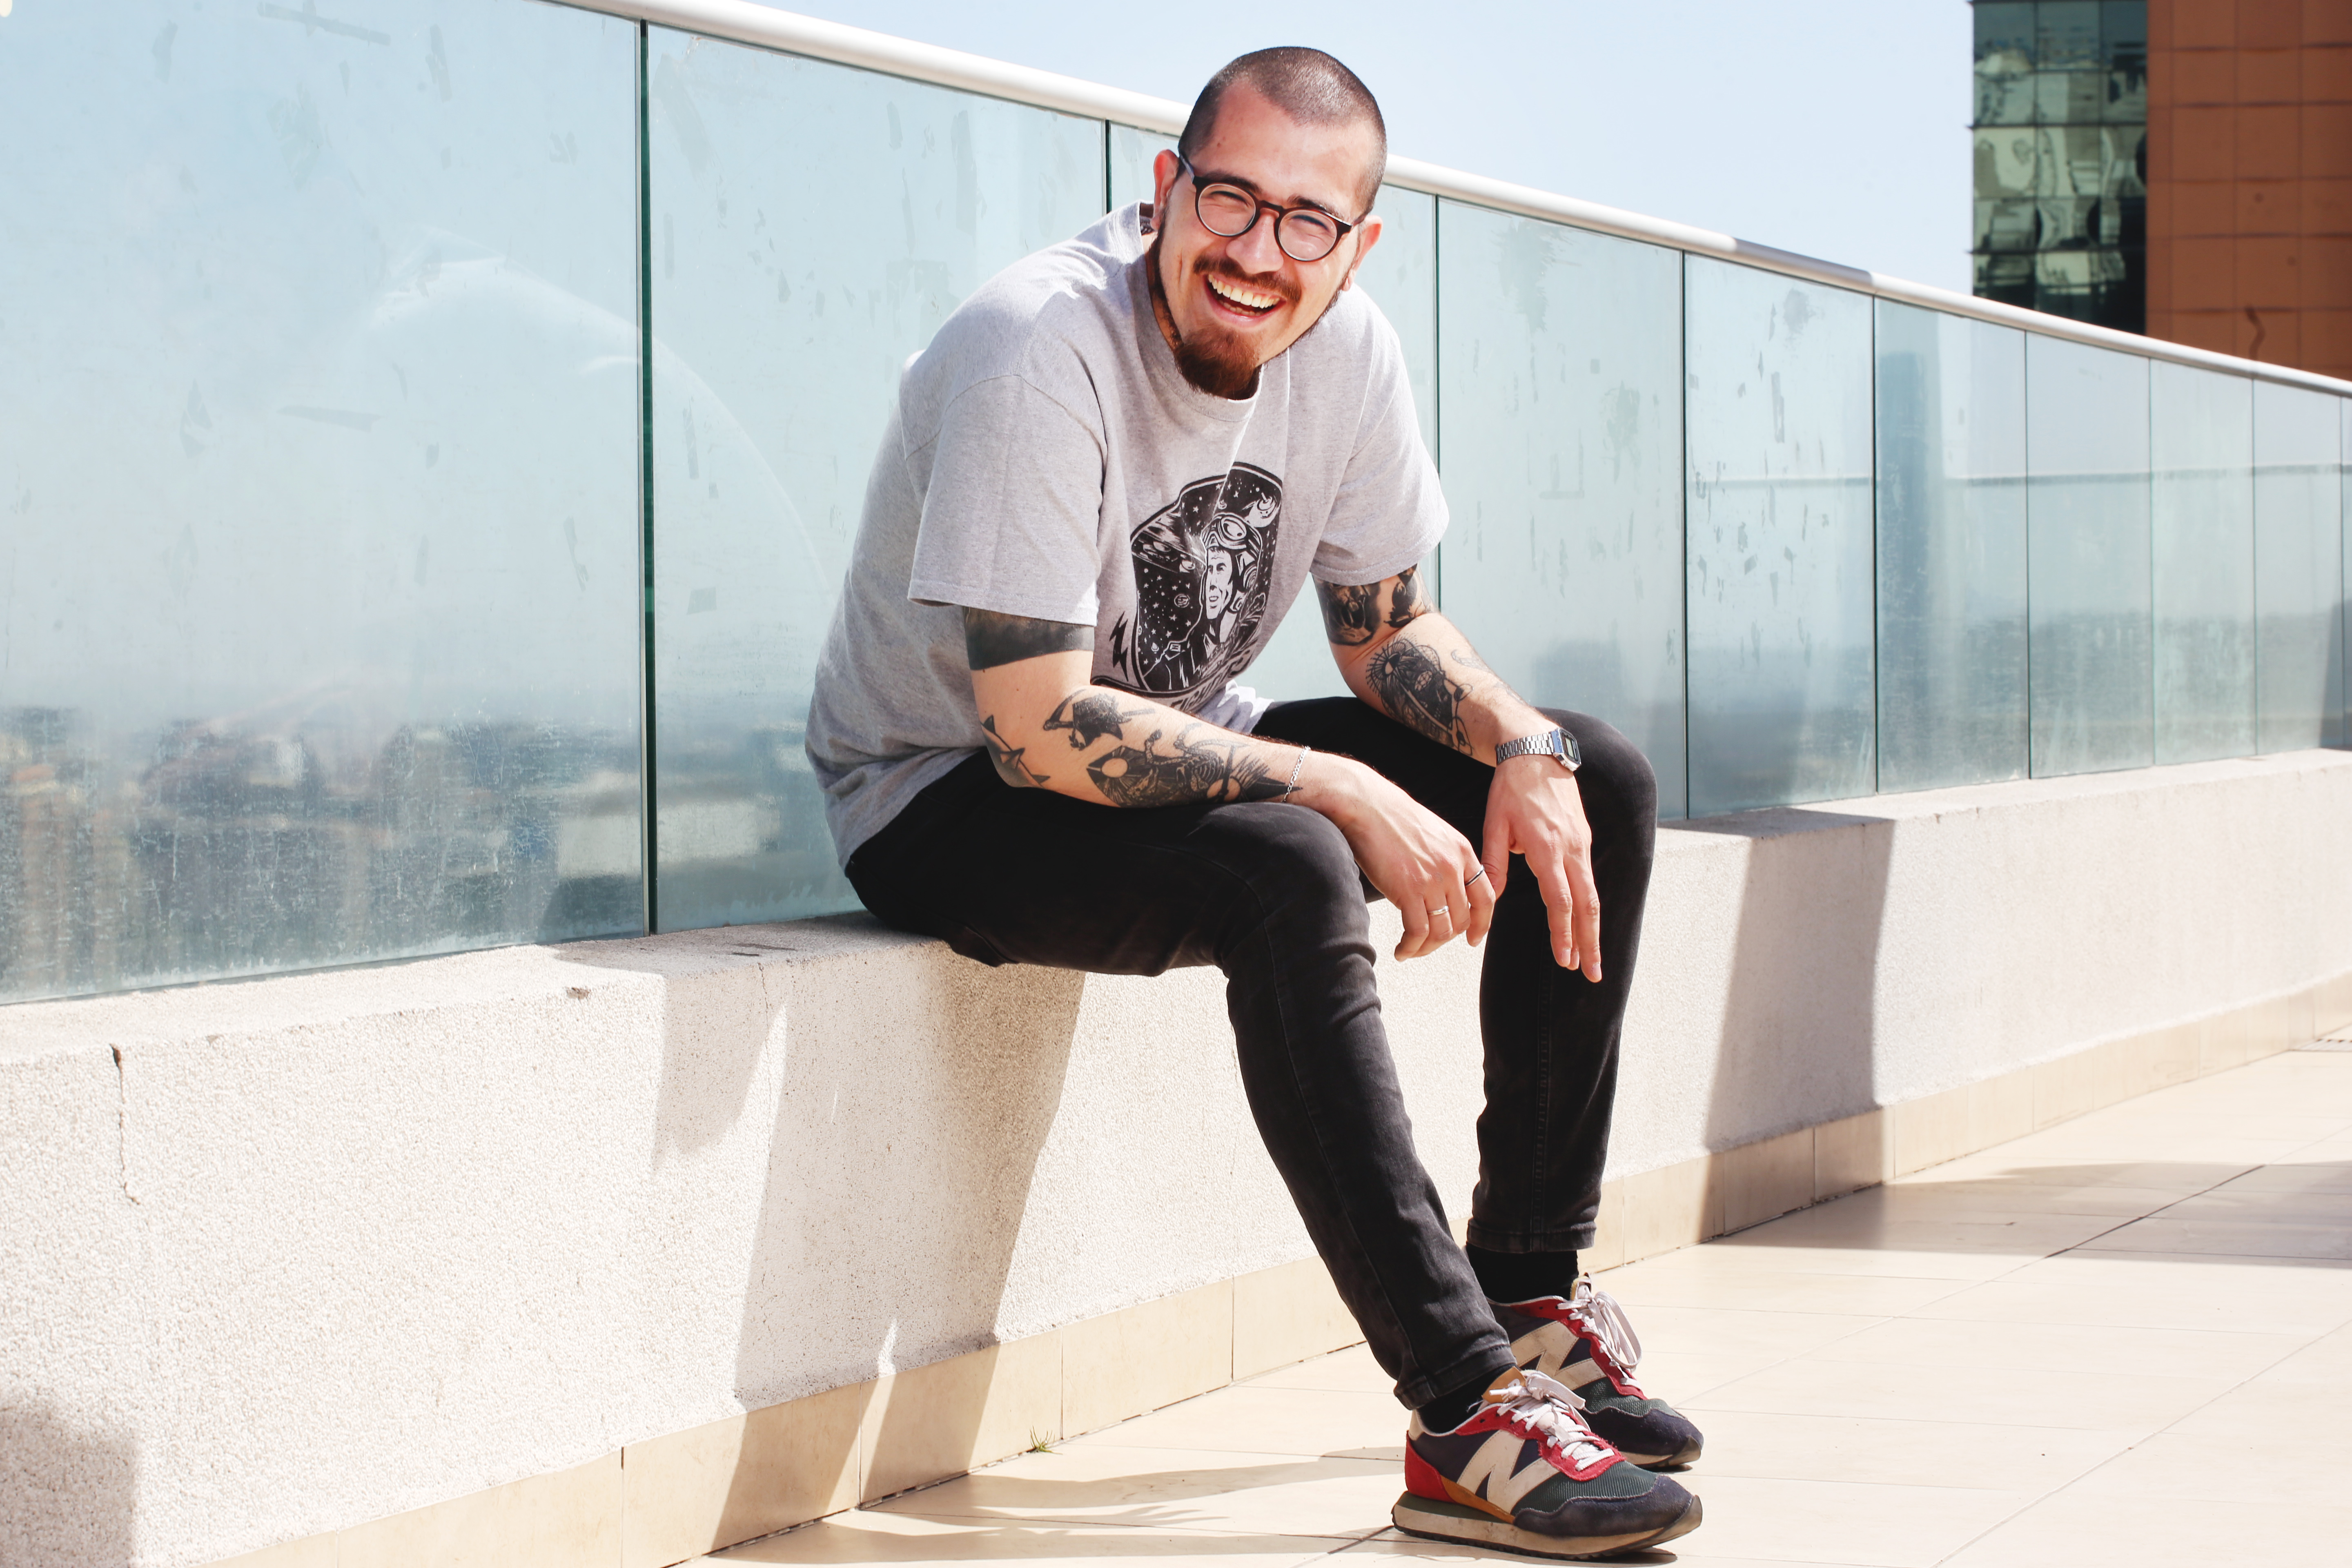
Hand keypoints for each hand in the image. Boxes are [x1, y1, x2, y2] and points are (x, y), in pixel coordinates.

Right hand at [1306, 755, 1497, 959]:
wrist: (1365, 805)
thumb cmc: (1391, 818)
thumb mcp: (1433, 834)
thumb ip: (1445, 859)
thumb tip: (1443, 890)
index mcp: (1461, 851)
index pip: (1485, 896)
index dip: (1482, 923)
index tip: (1474, 938)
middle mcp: (1452, 867)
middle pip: (1462, 919)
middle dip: (1446, 938)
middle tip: (1428, 943)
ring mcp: (1431, 879)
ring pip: (1441, 930)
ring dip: (1426, 947)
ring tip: (1412, 949)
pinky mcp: (1408, 890)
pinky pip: (1417, 932)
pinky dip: (1410, 948)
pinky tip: (1401, 950)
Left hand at [1481, 754, 1600, 977]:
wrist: (1537, 752)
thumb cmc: (1510, 789)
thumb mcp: (1494, 825)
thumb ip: (1495, 864)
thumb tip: (1490, 898)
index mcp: (1547, 848)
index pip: (1560, 900)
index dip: (1563, 932)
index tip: (1565, 960)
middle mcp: (1571, 849)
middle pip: (1587, 905)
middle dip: (1589, 942)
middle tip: (1591, 973)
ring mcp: (1582, 843)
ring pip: (1593, 894)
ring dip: (1593, 929)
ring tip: (1592, 957)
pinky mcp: (1585, 838)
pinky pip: (1591, 878)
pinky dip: (1591, 906)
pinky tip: (1587, 924)